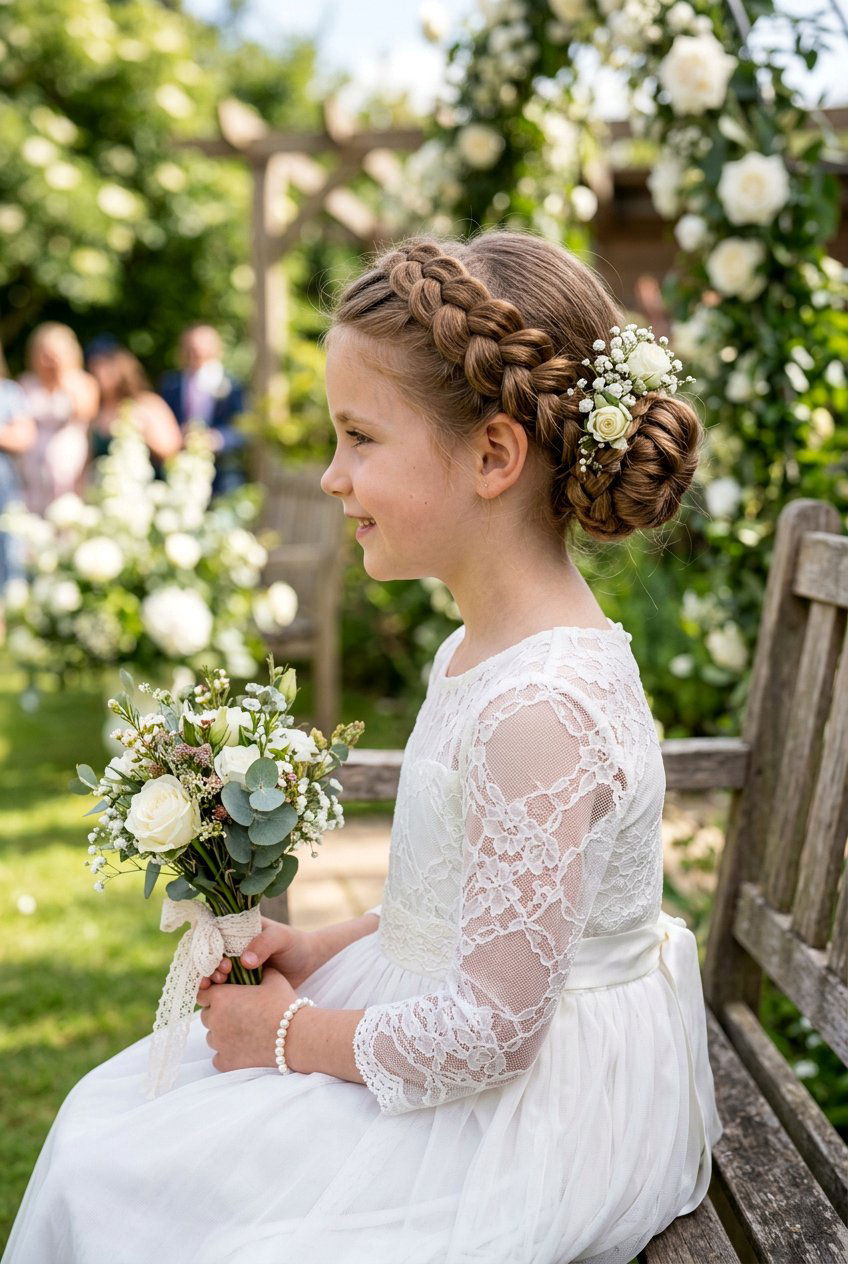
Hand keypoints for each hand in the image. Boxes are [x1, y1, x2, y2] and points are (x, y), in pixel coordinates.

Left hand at [196, 966, 296, 1071]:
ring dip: (222, 1033)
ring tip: (243, 1031)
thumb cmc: (283, 1004)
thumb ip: (257, 971)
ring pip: (211, 1037)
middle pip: (206, 1015)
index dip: (214, 994)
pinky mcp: (226, 1061)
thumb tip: (256, 966)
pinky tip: (241, 1048)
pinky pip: (218, 1057)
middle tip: (238, 1013)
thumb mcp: (272, 978)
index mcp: (221, 997)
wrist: (295, 1035)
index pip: (204, 994)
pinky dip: (227, 1054)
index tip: (228, 996)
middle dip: (218, 1013)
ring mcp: (219, 1043)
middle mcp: (215, 1020)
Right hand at [197, 916, 320, 991]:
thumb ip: (264, 944)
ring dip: (210, 979)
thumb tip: (245, 961)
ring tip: (220, 984)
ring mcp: (235, 963)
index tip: (221, 961)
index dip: (211, 948)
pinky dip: (218, 991)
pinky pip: (223, 986)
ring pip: (213, 971)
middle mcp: (233, 946)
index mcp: (238, 929)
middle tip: (221, 975)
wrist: (308, 963)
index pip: (215, 935)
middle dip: (209, 966)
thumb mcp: (282, 937)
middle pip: (210, 955)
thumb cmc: (295, 943)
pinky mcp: (239, 981)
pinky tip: (219, 997)